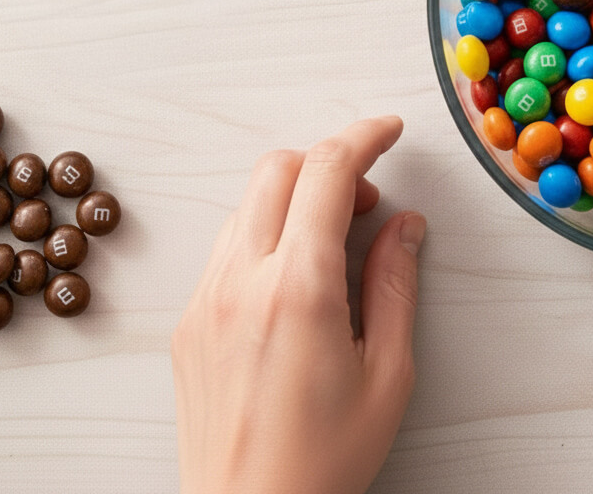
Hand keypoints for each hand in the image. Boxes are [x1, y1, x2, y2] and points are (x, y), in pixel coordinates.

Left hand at [172, 116, 423, 493]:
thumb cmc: (323, 461)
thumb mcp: (387, 375)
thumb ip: (396, 285)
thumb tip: (405, 226)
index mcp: (299, 290)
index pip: (328, 172)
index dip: (365, 138)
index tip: (389, 132)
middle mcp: (241, 282)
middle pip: (277, 169)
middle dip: (328, 164)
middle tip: (368, 204)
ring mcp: (205, 299)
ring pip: (245, 204)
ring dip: (293, 200)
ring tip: (335, 249)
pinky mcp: (187, 322)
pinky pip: (224, 248)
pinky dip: (264, 236)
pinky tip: (294, 281)